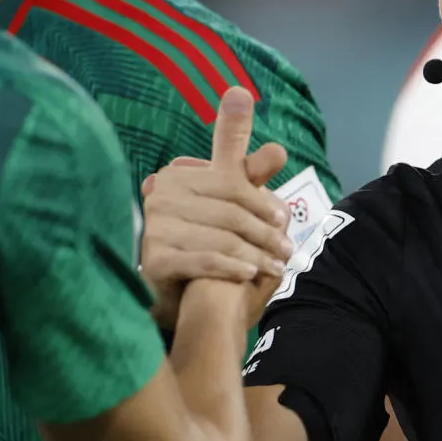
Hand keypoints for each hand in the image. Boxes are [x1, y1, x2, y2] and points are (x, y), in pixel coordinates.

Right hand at [141, 88, 291, 332]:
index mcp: (176, 175)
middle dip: (263, 233)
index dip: (260, 202)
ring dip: (255, 255)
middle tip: (286, 250)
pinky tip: (250, 275)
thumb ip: (248, 172)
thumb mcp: (225, 201)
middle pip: (228, 213)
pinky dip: (232, 268)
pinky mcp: (155, 260)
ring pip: (221, 239)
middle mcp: (160, 196)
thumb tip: (278, 149)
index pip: (230, 183)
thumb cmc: (203, 239)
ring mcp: (155, 228)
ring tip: (276, 267)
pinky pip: (206, 261)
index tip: (283, 219)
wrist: (174, 291)